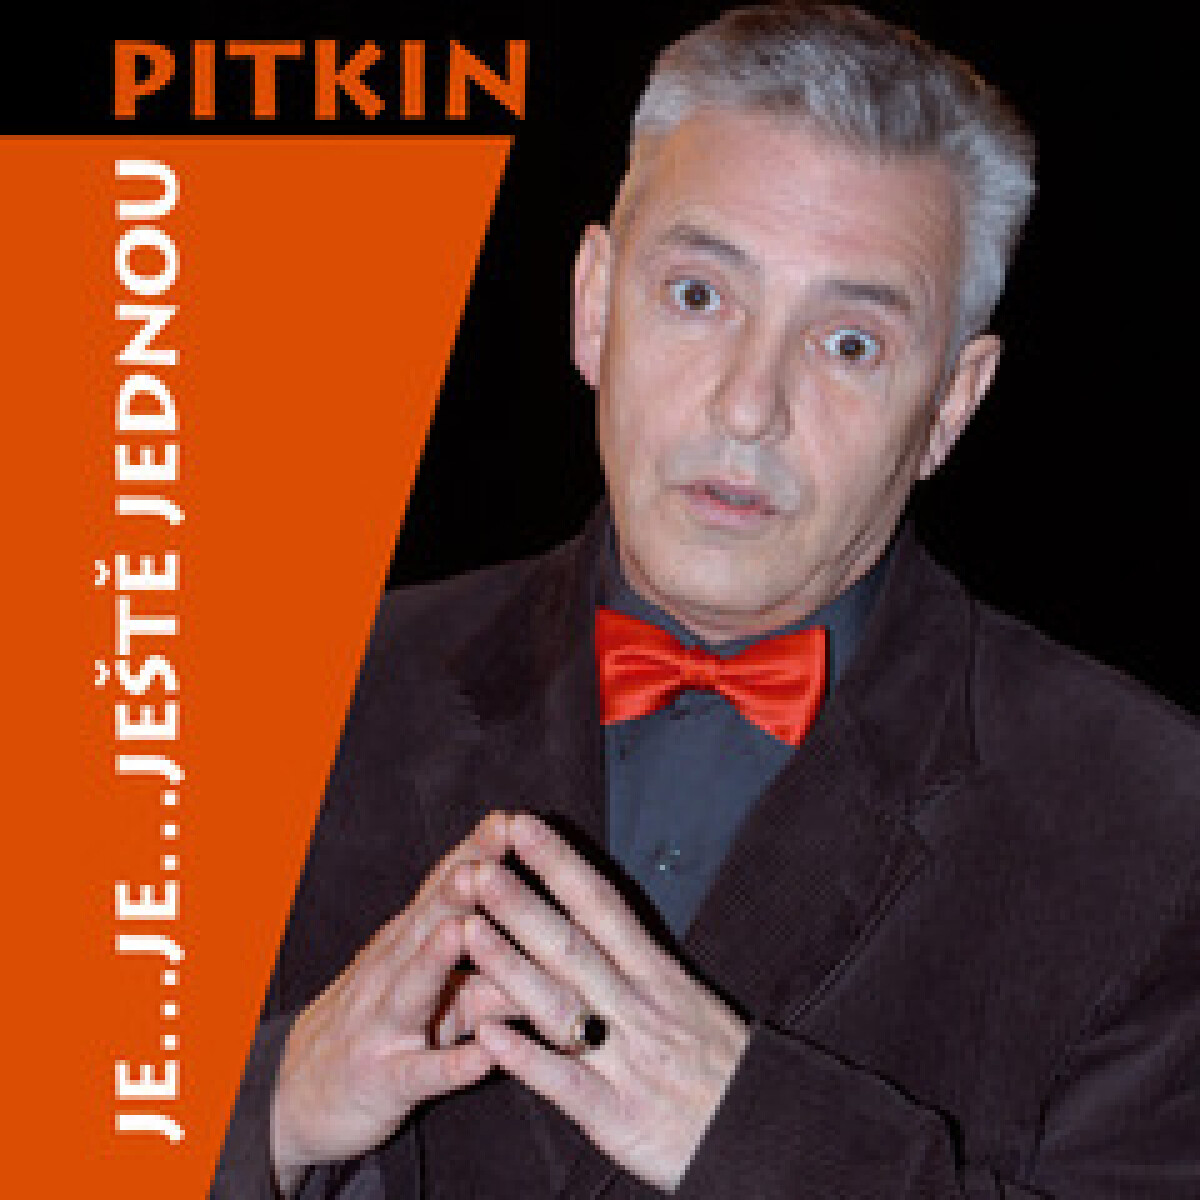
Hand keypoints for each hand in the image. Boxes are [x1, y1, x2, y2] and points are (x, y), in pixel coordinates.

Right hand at [271, 812, 518, 1195]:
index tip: (508, 819)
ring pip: (411, 988)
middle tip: (487, 856)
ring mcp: (382, 1027)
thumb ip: (488, 966)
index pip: (440, 889)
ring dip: (435, 959)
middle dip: (456, 890)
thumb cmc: (381, 1029)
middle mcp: (390, 973)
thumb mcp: (432, 991)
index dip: (472, 854)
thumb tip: (553, 935)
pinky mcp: (382, 1083)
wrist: (297, 1101)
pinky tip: (482, 1059)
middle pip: (425, 924)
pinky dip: (449, 1066)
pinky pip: (418, 1074)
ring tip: (462, 931)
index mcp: (407, 944)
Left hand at [460, 813, 748, 1192]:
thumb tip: (588, 910)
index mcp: (656, 973)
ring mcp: (625, 1059)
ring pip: (560, 1004)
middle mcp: (637, 1006)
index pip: (600, 905)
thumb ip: (634, 959)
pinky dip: (527, 1060)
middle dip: (523, 905)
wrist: (763, 1130)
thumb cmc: (717, 1061)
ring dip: (511, 967)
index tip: (523, 827)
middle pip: (572, 946)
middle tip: (478, 868)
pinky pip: (566, 1083)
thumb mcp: (685, 995)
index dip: (560, 864)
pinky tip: (487, 1038)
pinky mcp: (616, 1114)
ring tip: (467, 931)